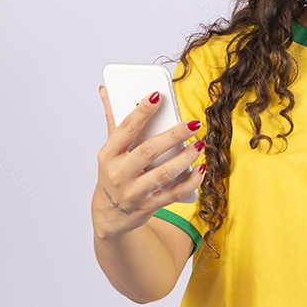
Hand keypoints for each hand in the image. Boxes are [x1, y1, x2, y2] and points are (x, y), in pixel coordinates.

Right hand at [91, 86, 204, 242]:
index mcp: (109, 154)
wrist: (109, 216)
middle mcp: (120, 173)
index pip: (126, 129)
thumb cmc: (112, 175)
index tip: (157, 95)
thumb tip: (106, 89)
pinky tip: (201, 169)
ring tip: (200, 144)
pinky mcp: (149, 205)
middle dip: (173, 135)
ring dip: (184, 158)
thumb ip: (112, 119)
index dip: (142, 112)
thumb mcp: (109, 149)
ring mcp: (135, 192)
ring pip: (163, 174)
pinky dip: (190, 182)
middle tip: (193, 123)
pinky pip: (174, 193)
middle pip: (148, 151)